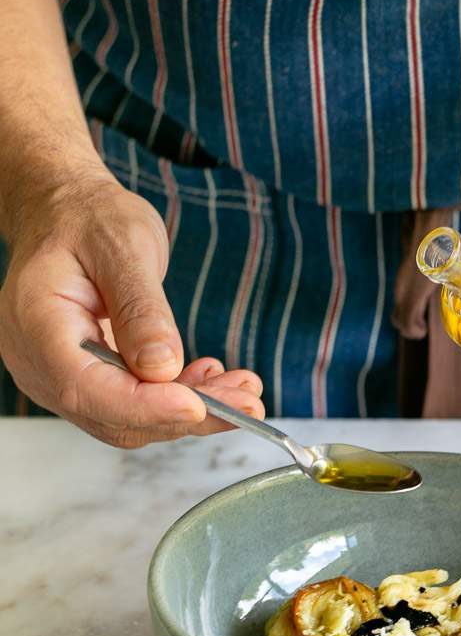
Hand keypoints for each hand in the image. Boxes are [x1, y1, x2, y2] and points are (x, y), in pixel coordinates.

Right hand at [0, 168, 263, 446]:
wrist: (70, 216)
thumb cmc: (88, 221)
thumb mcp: (123, 248)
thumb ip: (141, 309)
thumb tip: (162, 368)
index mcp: (37, 325)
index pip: (85, 389)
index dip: (145, 406)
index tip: (197, 405)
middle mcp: (41, 363)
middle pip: (116, 415)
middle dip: (186, 414)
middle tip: (248, 402)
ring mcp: (63, 379)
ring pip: (133, 419)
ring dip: (194, 410)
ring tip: (244, 389)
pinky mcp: (91, 384)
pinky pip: (137, 406)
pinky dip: (181, 399)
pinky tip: (214, 379)